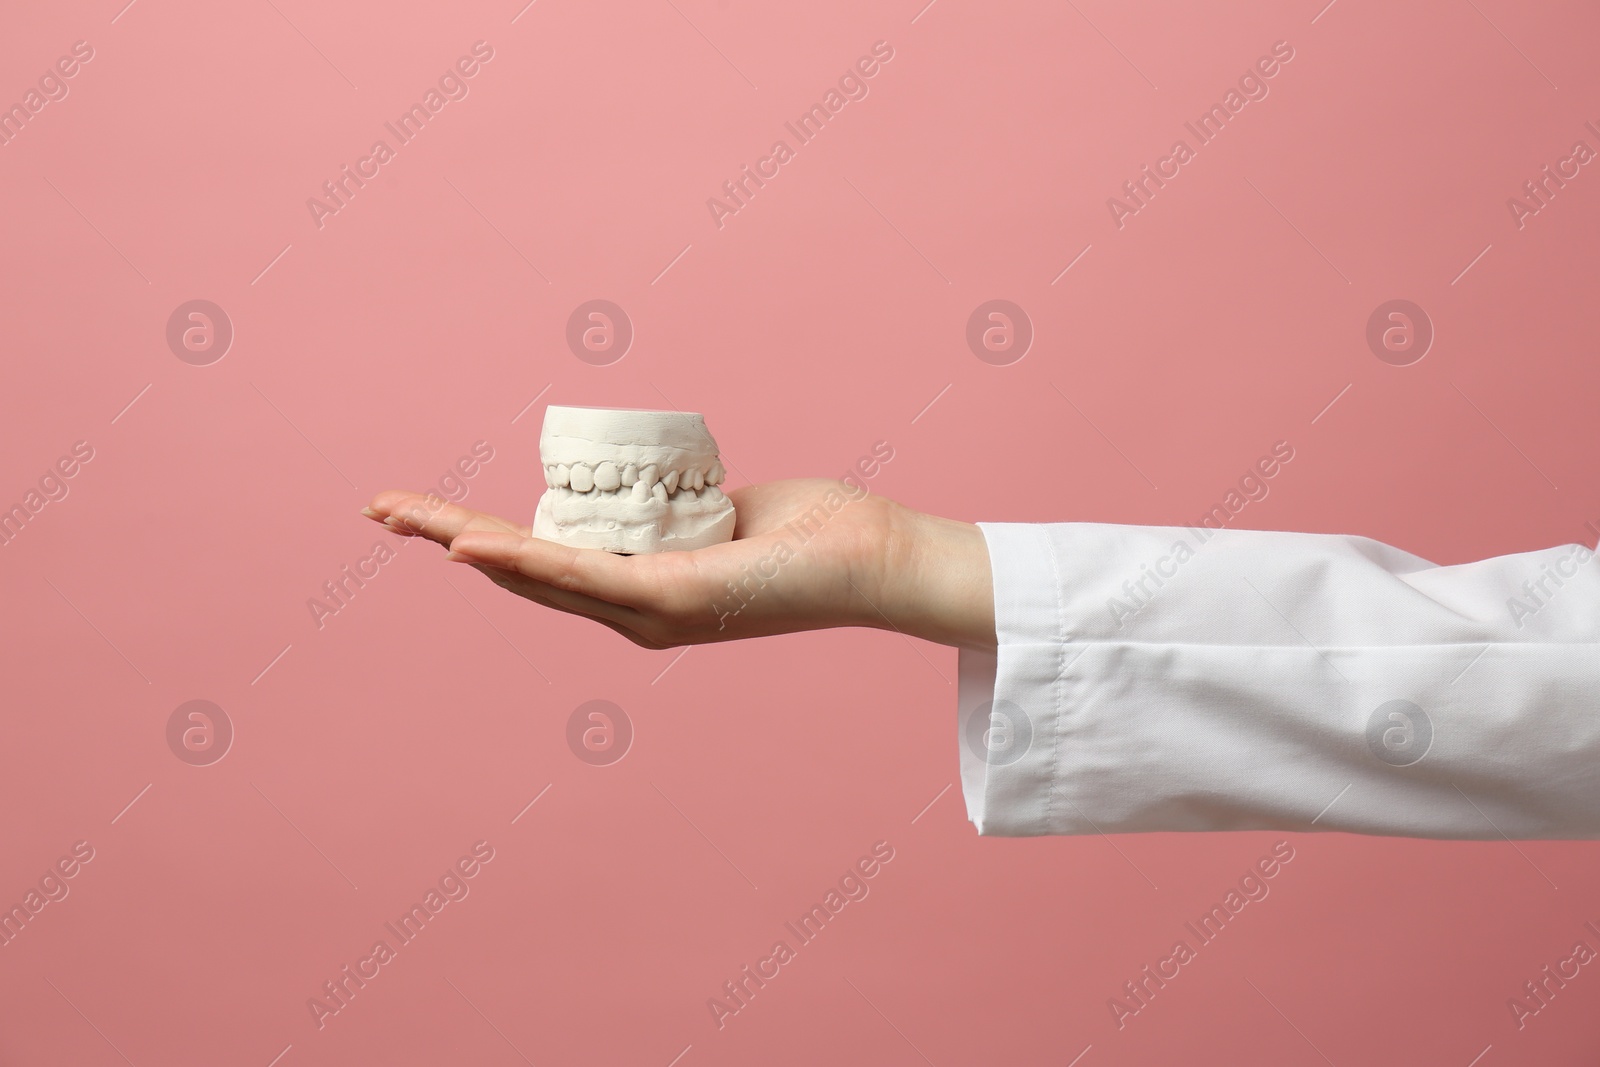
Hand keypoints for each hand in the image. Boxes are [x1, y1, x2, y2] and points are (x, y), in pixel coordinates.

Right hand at [362, 479, 994, 650]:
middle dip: (445, 535)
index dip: (476, 534)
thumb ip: (686, 509)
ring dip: (465, 542)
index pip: (543, 557)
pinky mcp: (675, 598)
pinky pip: (585, 574)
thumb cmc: (813, 534)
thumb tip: (666, 486)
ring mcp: (651, 610)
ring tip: (402, 518)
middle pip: (521, 570)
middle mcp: (636, 610)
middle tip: (377, 507)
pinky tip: (473, 544)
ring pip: (537, 572)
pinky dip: (524, 559)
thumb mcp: (729, 512)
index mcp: (641, 589)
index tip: (422, 510)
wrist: (875, 559)